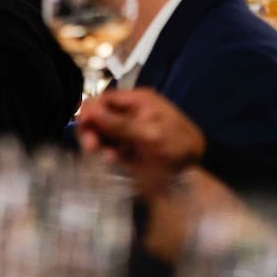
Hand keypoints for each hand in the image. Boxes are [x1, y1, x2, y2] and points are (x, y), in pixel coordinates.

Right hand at [75, 88, 205, 197]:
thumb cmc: (177, 147)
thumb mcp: (150, 134)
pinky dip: (103, 156)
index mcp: (138, 102)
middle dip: (90, 129)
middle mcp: (128, 115)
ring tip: (103, 156)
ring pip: (98, 134)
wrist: (192, 177)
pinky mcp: (123, 151)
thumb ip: (119, 123)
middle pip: (97, 116)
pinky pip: (105, 150)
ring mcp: (125, 134)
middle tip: (92, 147)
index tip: (84, 124)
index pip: (105, 99)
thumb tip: (90, 111)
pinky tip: (112, 162)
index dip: (91, 110)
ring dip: (95, 144)